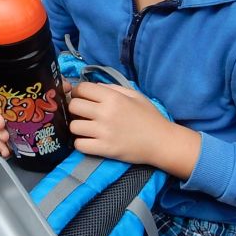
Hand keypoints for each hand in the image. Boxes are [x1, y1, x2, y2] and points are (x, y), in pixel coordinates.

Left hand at [67, 80, 199, 178]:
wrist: (161, 142)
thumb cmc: (149, 117)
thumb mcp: (134, 95)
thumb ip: (113, 88)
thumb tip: (93, 87)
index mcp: (113, 98)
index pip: (82, 89)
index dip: (79, 92)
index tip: (83, 98)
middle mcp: (106, 113)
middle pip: (73, 106)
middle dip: (75, 109)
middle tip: (83, 114)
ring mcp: (104, 132)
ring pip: (73, 127)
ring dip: (77, 127)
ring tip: (86, 129)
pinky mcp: (104, 149)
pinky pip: (79, 145)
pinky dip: (81, 143)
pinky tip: (89, 141)